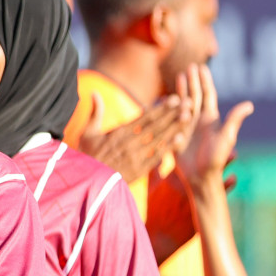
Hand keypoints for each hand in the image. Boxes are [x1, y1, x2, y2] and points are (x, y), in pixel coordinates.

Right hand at [79, 92, 193, 185]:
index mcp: (119, 133)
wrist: (86, 182)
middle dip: (173, 113)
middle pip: (156, 125)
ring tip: (189, 116)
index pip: (144, 118)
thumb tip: (94, 93)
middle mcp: (130, 143)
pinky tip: (180, 139)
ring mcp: (135, 157)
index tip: (174, 98)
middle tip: (189, 102)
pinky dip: (168, 147)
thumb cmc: (86, 157)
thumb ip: (95, 113)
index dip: (161, 108)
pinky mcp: (138, 171)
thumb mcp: (87, 133)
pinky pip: (156, 157)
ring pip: (159, 139)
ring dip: (175, 127)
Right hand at [174, 64, 252, 189]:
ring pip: (184, 104)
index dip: (205, 81)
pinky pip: (171, 118)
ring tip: (179, 75)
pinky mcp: (176, 135)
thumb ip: (234, 119)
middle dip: (192, 81)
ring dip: (181, 90)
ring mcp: (187, 127)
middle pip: (196, 96)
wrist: (200, 177)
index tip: (201, 67)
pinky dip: (169, 107)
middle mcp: (199, 121)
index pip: (208, 95)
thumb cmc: (215, 159)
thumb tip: (250, 104)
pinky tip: (165, 97)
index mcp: (211, 119)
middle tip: (190, 66)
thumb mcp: (226, 137)